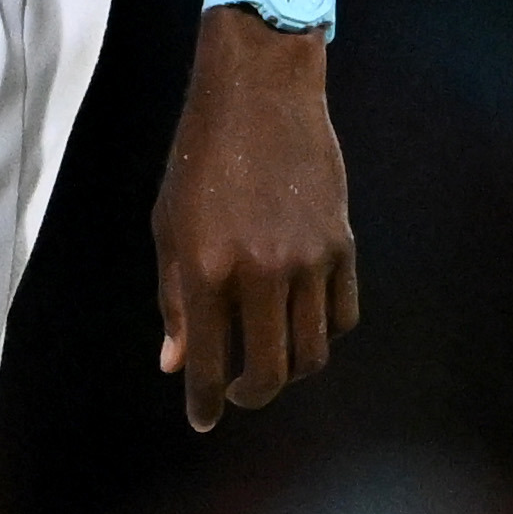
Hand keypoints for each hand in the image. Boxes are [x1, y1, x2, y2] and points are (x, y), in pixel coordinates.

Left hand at [152, 17, 357, 433]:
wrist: (260, 92)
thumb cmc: (200, 156)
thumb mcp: (168, 223)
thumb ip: (174, 297)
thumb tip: (174, 360)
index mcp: (207, 268)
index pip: (207, 361)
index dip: (202, 401)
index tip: (200, 421)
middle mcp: (262, 273)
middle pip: (270, 372)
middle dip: (248, 396)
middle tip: (234, 393)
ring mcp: (310, 261)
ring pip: (312, 353)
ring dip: (288, 371)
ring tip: (265, 360)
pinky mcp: (344, 246)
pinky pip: (343, 316)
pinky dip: (323, 334)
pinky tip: (301, 326)